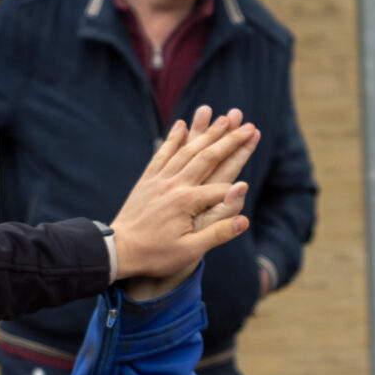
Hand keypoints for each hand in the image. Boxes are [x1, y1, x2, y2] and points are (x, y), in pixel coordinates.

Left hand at [110, 106, 256, 292]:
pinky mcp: (147, 180)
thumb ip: (218, 233)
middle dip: (229, 140)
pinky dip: (173, 139)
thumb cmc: (155, 256)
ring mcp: (159, 180)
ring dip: (206, 133)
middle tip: (247, 125)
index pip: (222, 187)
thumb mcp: (189, 251)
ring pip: (187, 151)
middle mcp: (174, 185)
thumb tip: (244, 220)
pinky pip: (162, 154)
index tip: (256, 152)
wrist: (117, 251)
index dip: (242, 169)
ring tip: (222, 119)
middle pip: (207, 157)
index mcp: (187, 202)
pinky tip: (181, 125)